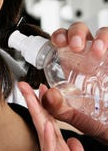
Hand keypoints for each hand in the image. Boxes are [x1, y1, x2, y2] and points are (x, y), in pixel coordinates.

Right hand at [19, 82, 85, 150]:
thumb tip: (73, 139)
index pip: (51, 123)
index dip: (46, 106)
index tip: (41, 90)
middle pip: (43, 122)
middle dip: (34, 103)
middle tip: (24, 85)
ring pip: (43, 132)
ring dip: (37, 113)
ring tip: (30, 95)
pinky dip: (47, 136)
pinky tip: (45, 123)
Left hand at [46, 22, 107, 143]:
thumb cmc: (95, 119)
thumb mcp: (73, 115)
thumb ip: (56, 107)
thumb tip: (47, 94)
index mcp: (71, 64)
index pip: (61, 41)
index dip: (58, 37)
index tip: (56, 42)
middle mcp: (88, 56)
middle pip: (79, 31)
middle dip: (75, 33)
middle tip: (75, 45)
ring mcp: (106, 56)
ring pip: (102, 33)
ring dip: (99, 36)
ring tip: (97, 50)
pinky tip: (107, 51)